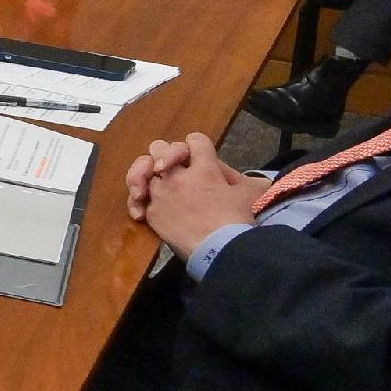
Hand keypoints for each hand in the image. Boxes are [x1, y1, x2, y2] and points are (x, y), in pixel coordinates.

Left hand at [126, 140, 266, 255]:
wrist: (220, 250)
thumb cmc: (239, 221)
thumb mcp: (251, 193)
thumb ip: (244, 179)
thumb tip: (253, 179)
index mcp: (204, 167)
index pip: (195, 140)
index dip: (197, 146)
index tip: (199, 157)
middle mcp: (178, 176)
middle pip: (159, 148)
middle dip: (164, 154)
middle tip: (169, 167)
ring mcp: (162, 194)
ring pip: (141, 171)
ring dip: (144, 175)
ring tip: (147, 185)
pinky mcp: (152, 213)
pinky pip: (137, 200)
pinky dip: (139, 202)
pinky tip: (142, 209)